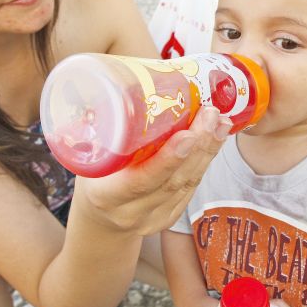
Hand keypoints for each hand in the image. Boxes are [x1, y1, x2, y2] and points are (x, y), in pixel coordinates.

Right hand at [73, 107, 231, 234]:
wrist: (98, 222)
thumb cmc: (92, 181)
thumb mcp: (86, 160)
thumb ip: (100, 133)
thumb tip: (112, 83)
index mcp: (106, 197)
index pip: (140, 182)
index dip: (166, 160)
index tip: (187, 135)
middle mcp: (133, 211)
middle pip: (173, 180)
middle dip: (198, 146)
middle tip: (210, 115)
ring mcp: (155, 217)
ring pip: (188, 183)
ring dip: (208, 150)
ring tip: (220, 121)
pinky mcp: (171, 215)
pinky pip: (192, 187)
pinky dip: (206, 160)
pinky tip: (216, 138)